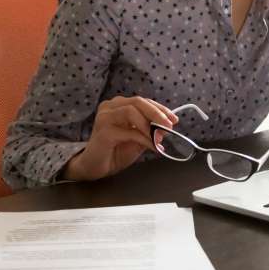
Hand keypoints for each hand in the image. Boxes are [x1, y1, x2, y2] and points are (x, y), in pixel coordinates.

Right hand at [63, 96, 177, 181]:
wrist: (94, 168)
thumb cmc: (115, 151)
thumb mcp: (137, 138)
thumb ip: (149, 130)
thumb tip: (167, 126)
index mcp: (118, 105)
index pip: (142, 101)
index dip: (160, 109)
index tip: (174, 119)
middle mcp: (110, 107)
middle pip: (138, 102)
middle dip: (157, 113)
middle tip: (170, 125)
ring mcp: (105, 117)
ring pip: (131, 111)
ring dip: (149, 124)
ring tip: (160, 137)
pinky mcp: (104, 132)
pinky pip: (129, 131)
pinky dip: (144, 138)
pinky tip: (153, 146)